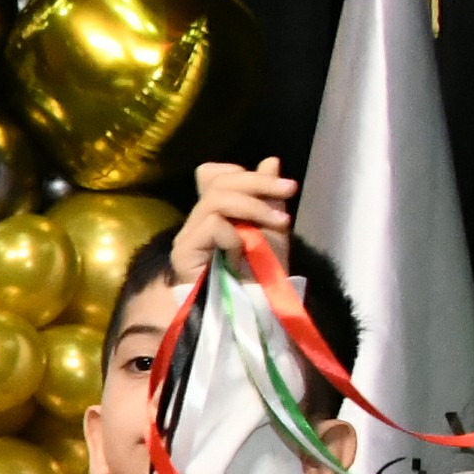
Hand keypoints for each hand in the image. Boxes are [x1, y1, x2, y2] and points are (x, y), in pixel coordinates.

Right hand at [164, 157, 298, 296]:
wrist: (254, 312)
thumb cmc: (263, 277)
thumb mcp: (274, 229)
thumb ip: (269, 198)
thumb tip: (270, 161)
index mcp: (215, 214)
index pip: (212, 175)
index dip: (244, 173)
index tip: (282, 187)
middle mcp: (197, 222)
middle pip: (218, 181)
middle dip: (258, 183)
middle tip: (290, 190)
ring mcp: (187, 237)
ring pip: (215, 199)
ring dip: (254, 207)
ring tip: (280, 223)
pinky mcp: (183, 253)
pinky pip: (211, 225)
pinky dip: (235, 234)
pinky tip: (243, 253)